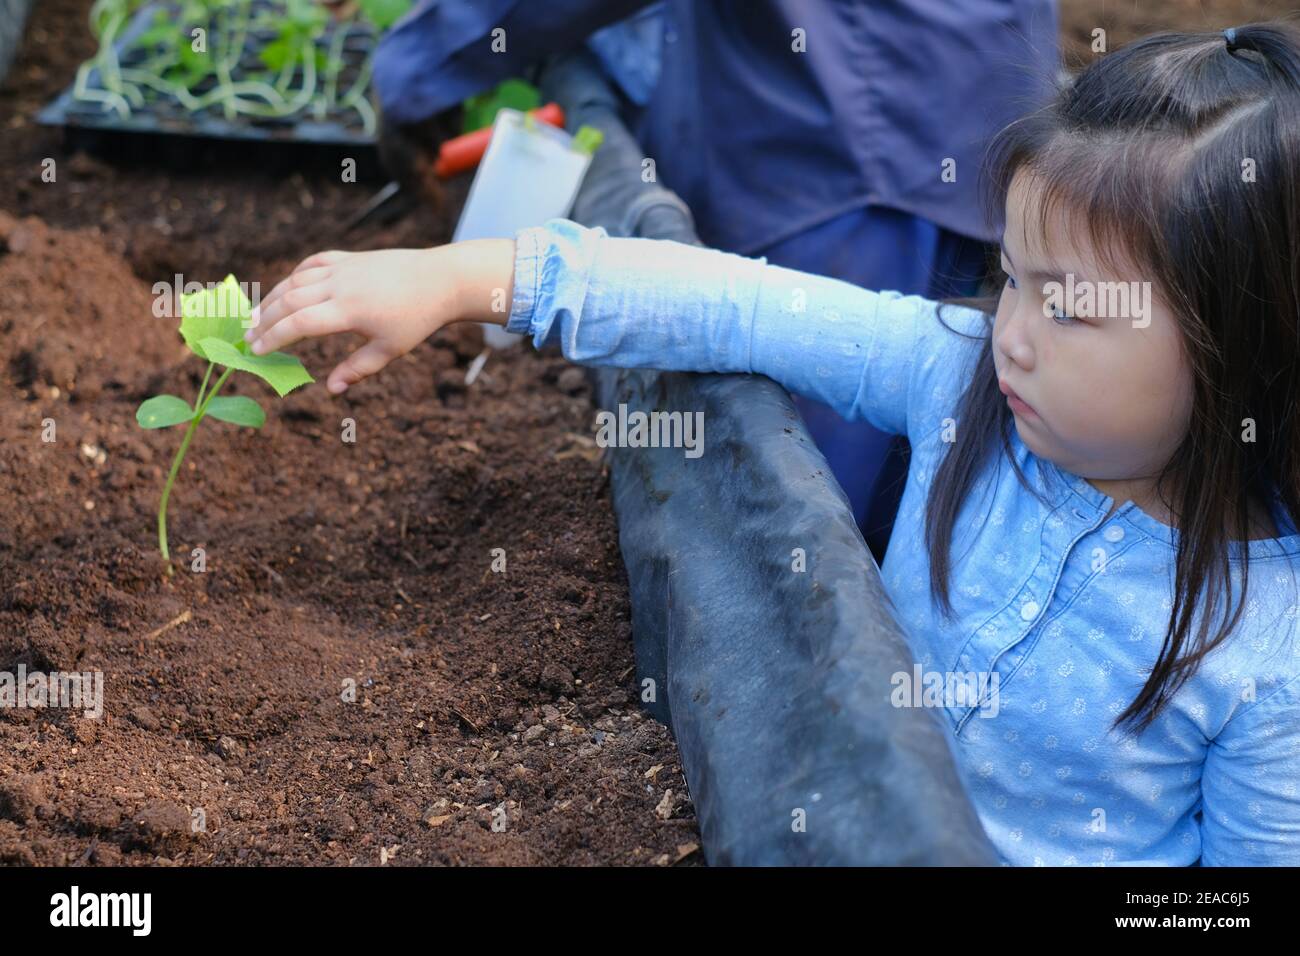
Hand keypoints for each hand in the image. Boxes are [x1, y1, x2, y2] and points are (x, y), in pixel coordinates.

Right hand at [245, 240, 515, 394]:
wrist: (441, 279)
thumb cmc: (418, 318)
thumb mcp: (390, 349)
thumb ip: (357, 368)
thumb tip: (332, 390)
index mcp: (349, 311)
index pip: (299, 323)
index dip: (274, 337)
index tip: (257, 351)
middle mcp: (340, 285)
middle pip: (289, 301)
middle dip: (265, 320)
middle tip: (247, 337)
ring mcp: (343, 268)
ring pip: (296, 280)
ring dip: (273, 298)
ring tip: (258, 316)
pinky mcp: (349, 257)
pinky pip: (313, 264)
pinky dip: (295, 276)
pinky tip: (287, 289)